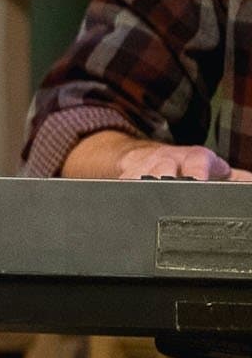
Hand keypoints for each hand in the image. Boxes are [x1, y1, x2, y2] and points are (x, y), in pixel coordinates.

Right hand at [62, 131, 251, 180]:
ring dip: (139, 184)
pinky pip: (121, 183)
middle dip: (162, 177)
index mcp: (195, 158)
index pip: (198, 161)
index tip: (197, 181)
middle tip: (164, 189)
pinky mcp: (126, 175)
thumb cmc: (191, 167)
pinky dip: (121, 191)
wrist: (150, 156)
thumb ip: (237, 180)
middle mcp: (169, 159)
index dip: (197, 171)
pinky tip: (120, 202)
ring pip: (139, 174)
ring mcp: (145, 166)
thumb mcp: (218, 169)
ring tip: (139, 197)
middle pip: (163, 166)